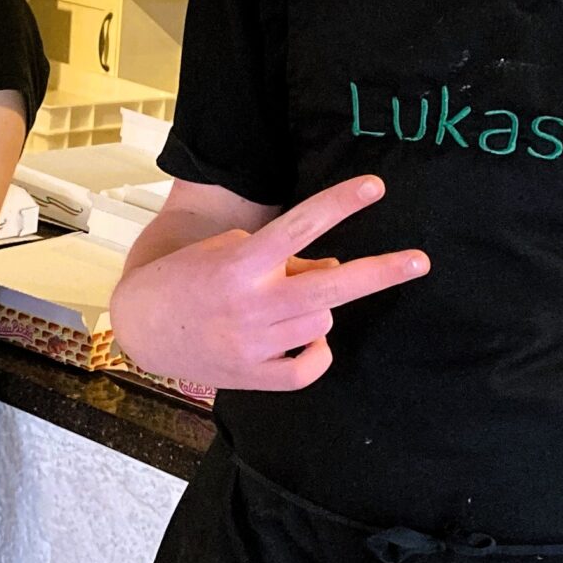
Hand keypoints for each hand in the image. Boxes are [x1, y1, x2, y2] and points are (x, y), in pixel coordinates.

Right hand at [112, 175, 427, 390]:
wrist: (143, 327)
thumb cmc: (187, 278)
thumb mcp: (228, 252)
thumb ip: (282, 258)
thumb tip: (332, 270)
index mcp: (242, 264)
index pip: (301, 225)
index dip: (341, 203)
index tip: (376, 185)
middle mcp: (252, 304)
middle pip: (332, 286)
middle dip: (382, 273)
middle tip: (420, 261)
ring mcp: (255, 344)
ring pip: (322, 321)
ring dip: (317, 307)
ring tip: (286, 303)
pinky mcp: (254, 377)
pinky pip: (310, 365)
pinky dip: (317, 352)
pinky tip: (307, 340)